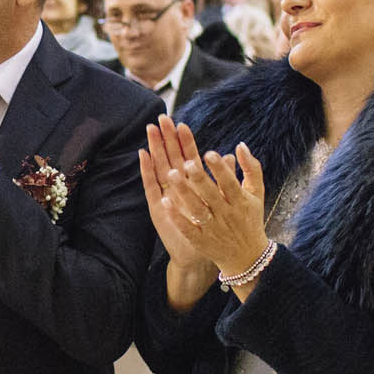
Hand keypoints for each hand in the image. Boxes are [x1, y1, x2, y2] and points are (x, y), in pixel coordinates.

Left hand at [138, 115, 268, 283]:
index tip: (209, 153)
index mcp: (240, 201)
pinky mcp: (201, 241)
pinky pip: (187, 228)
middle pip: (211, 195)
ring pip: (197, 209)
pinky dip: (177, 216)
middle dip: (199, 178)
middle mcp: (226, 214)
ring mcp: (213, 229)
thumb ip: (251, 168)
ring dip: (184, 192)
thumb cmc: (250, 218)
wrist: (247, 257)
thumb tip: (240, 145)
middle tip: (187, 162)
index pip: (230, 183)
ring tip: (171, 174)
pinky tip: (165, 202)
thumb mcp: (257, 193)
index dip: (220, 169)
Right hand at [138, 117, 210, 275]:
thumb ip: (224, 178)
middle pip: (170, 157)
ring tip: (151, 130)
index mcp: (192, 185)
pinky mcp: (157, 207)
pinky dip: (146, 170)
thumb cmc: (210, 229)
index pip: (188, 157)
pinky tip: (143, 155)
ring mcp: (165, 196)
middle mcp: (176, 187)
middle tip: (162, 118)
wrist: (197, 256)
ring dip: (154, 148)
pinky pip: (150, 186)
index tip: (182, 123)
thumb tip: (230, 155)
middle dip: (166, 138)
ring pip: (159, 167)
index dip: (185, 141)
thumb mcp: (220, 202)